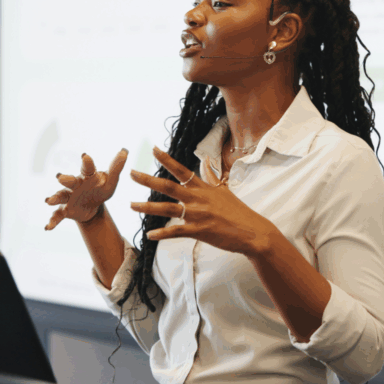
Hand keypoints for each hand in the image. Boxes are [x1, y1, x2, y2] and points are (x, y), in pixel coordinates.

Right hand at [44, 148, 128, 229]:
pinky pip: (57, 215)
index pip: (88, 168)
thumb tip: (125, 151)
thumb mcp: (111, 183)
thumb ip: (116, 168)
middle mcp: (76, 185)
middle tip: (60, 177)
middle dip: (66, 179)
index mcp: (87, 176)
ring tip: (49, 201)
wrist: (92, 208)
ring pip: (61, 196)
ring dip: (55, 198)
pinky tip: (48, 227)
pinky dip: (53, 221)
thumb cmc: (100, 191)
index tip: (85, 156)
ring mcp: (69, 197)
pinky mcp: (65, 210)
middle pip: (71, 181)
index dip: (87, 162)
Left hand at [128, 146, 277, 257]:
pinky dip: (162, 233)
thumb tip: (207, 161)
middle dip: (148, 180)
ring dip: (147, 207)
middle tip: (131, 173)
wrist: (252, 231)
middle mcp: (198, 198)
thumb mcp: (224, 190)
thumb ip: (211, 176)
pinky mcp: (198, 231)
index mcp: (203, 188)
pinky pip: (176, 232)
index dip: (166, 159)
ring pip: (167, 209)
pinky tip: (149, 235)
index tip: (153, 149)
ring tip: (131, 205)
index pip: (181, 170)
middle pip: (168, 186)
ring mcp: (197, 215)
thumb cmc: (238, 211)